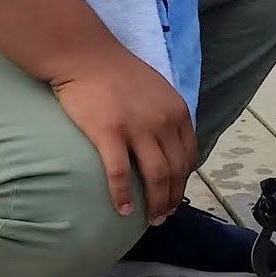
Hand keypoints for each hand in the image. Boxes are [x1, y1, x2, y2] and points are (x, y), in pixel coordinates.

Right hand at [50, 51, 197, 223]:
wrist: (86, 56)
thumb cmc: (117, 73)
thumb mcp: (157, 90)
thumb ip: (166, 115)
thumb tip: (169, 143)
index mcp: (177, 111)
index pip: (189, 155)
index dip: (185, 180)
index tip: (177, 194)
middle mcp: (163, 122)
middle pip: (175, 170)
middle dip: (173, 198)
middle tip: (165, 216)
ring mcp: (137, 128)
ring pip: (155, 176)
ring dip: (156, 203)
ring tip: (151, 219)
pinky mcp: (108, 133)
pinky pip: (119, 173)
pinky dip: (123, 196)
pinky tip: (123, 210)